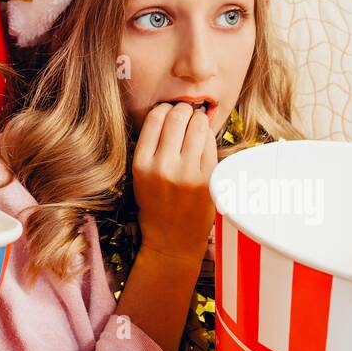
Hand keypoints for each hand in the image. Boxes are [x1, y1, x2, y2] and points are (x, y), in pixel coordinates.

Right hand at [131, 102, 218, 260]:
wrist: (172, 241)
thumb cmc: (155, 205)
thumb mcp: (141, 177)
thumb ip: (151, 147)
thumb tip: (171, 112)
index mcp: (141, 164)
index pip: (155, 119)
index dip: (164, 108)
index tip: (169, 110)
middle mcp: (163, 167)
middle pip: (177, 117)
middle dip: (183, 109)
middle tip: (186, 111)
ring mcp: (187, 174)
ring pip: (197, 126)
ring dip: (198, 118)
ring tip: (197, 121)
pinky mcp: (208, 180)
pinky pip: (210, 145)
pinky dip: (208, 136)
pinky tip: (204, 139)